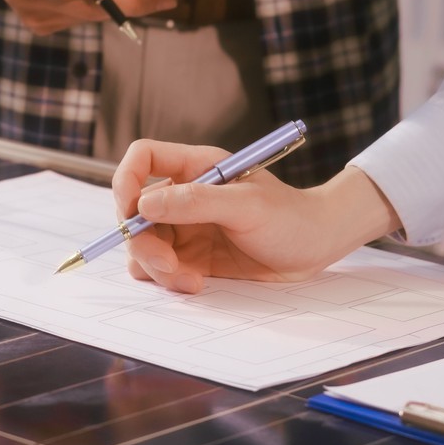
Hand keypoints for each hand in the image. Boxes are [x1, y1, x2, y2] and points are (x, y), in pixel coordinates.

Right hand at [110, 141, 401, 292]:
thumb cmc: (291, 216)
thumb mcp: (247, 205)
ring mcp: (186, 229)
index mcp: (195, 168)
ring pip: (143, 246)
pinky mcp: (193, 258)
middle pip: (134, 212)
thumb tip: (144, 205)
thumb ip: (196, 202)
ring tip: (189, 281)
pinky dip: (168, 281)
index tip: (130, 212)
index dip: (126, 181)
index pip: (142, 159)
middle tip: (167, 265)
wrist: (318, 247)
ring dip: (155, 267)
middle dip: (142, 242)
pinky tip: (196, 285)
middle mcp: (184, 196)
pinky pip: (161, 270)